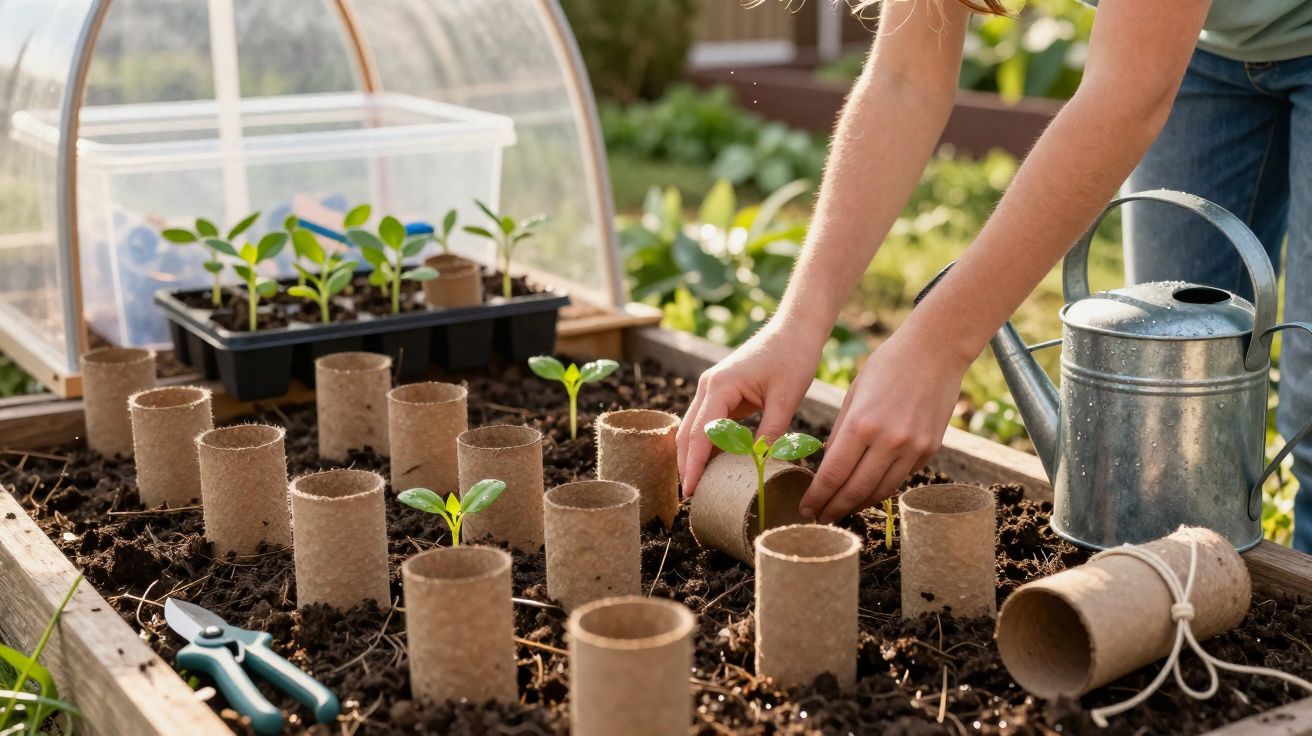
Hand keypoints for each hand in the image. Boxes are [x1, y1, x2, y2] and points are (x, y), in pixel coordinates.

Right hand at [677, 320, 825, 496]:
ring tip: (702, 486)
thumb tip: (760, 467)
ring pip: (695, 429)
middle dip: (687, 465)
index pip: (699, 434)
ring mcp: (713, 389)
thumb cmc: (793, 357)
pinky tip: (717, 465)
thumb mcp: (786, 399)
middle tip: (691, 497)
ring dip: (696, 456)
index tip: (690, 491)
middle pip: (687, 433)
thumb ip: (770, 434)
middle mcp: (709, 387)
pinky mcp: (724, 393)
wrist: (796, 328)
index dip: (693, 465)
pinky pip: (710, 424)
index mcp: (720, 387)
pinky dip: (710, 444)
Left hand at [799, 327, 968, 522]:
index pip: (833, 474)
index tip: (805, 508)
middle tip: (820, 519)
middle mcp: (888, 441)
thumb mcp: (853, 394)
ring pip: (881, 491)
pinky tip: (867, 491)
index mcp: (862, 424)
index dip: (817, 496)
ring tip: (841, 510)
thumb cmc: (887, 365)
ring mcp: (913, 448)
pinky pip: (901, 477)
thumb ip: (840, 433)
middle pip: (856, 490)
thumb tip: (829, 466)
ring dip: (858, 505)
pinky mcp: (930, 449)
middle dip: (834, 508)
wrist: (936, 350)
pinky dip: (881, 488)